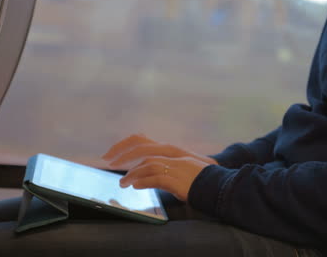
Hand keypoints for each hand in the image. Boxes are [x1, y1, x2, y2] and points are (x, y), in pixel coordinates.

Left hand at [102, 134, 217, 200]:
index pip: (141, 140)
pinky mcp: (178, 178)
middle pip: (142, 149)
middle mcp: (172, 153)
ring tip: (123, 183)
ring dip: (132, 174)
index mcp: (170, 149)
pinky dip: (144, 181)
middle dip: (122, 155)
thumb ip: (161, 166)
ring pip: (147, 164)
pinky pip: (157, 178)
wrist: (217, 184)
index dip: (123, 145)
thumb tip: (140, 174)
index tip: (110, 154)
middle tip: (109, 163)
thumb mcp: (179, 166)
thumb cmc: (197, 178)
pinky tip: (136, 186)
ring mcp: (176, 165)